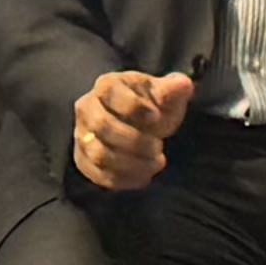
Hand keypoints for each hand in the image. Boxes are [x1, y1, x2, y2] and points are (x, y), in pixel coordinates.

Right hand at [72, 67, 196, 194]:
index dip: (138, 109)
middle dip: (136, 141)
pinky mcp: (83, 159)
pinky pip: (98, 175)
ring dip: (132, 164)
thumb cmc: (151, 106)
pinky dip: (124, 180)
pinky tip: (145, 176)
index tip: (158, 118)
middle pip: (103, 126)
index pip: (114, 95)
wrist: (138, 124)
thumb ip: (174, 89)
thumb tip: (183, 85)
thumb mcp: (165, 94)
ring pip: (99, 154)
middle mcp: (87, 108)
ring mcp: (82, 135)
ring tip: (156, 162)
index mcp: (107, 85)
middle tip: (159, 147)